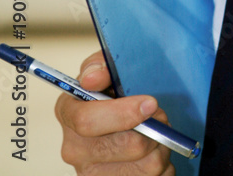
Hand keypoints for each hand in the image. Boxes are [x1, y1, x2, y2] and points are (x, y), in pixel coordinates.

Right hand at [55, 49, 175, 174]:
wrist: (124, 117)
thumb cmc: (116, 91)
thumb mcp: (108, 69)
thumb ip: (101, 66)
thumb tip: (92, 78)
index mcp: (69, 113)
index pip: (87, 121)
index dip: (123, 113)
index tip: (150, 103)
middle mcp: (75, 149)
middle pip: (127, 146)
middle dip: (153, 129)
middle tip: (160, 117)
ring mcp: (92, 174)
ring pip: (147, 166)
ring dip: (162, 146)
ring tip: (158, 134)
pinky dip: (164, 165)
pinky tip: (155, 152)